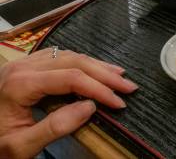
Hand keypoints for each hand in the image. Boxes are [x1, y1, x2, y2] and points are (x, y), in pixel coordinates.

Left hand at [0, 48, 137, 158]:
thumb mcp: (20, 147)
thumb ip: (54, 128)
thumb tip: (89, 107)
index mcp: (20, 84)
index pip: (72, 78)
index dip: (100, 89)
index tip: (120, 103)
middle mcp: (21, 67)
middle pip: (74, 61)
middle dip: (105, 74)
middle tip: (129, 86)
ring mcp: (22, 64)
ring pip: (68, 55)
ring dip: (96, 65)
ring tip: (119, 75)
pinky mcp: (23, 67)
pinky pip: (58, 57)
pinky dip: (81, 63)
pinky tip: (94, 68)